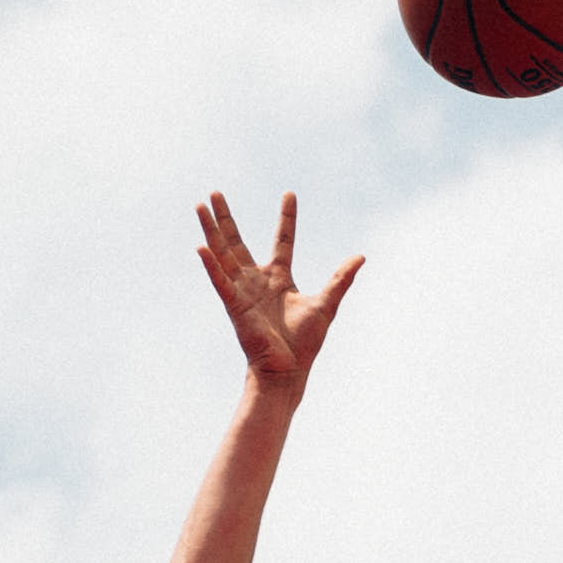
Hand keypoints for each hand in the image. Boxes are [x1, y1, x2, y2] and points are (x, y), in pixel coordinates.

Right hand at [195, 191, 361, 388]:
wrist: (288, 370)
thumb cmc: (304, 342)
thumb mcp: (326, 304)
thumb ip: (340, 279)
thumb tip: (361, 257)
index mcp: (280, 278)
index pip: (283, 240)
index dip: (286, 218)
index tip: (289, 193)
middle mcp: (257, 280)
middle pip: (238, 242)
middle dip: (227, 218)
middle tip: (215, 192)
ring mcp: (242, 291)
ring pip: (223, 254)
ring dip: (211, 230)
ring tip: (201, 205)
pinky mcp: (233, 305)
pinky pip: (219, 281)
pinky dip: (211, 265)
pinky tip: (201, 246)